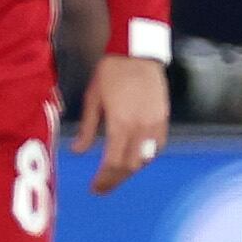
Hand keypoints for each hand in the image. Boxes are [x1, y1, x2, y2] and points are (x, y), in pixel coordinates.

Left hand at [74, 53, 170, 193]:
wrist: (137, 52)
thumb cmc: (111, 73)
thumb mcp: (93, 99)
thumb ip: (87, 129)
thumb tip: (77, 151)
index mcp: (120, 124)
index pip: (113, 163)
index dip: (103, 180)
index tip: (94, 188)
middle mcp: (140, 128)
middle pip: (129, 167)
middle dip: (115, 180)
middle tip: (103, 188)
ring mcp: (155, 124)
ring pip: (145, 159)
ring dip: (130, 170)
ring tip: (116, 174)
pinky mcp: (163, 119)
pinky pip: (157, 147)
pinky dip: (146, 157)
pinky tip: (135, 158)